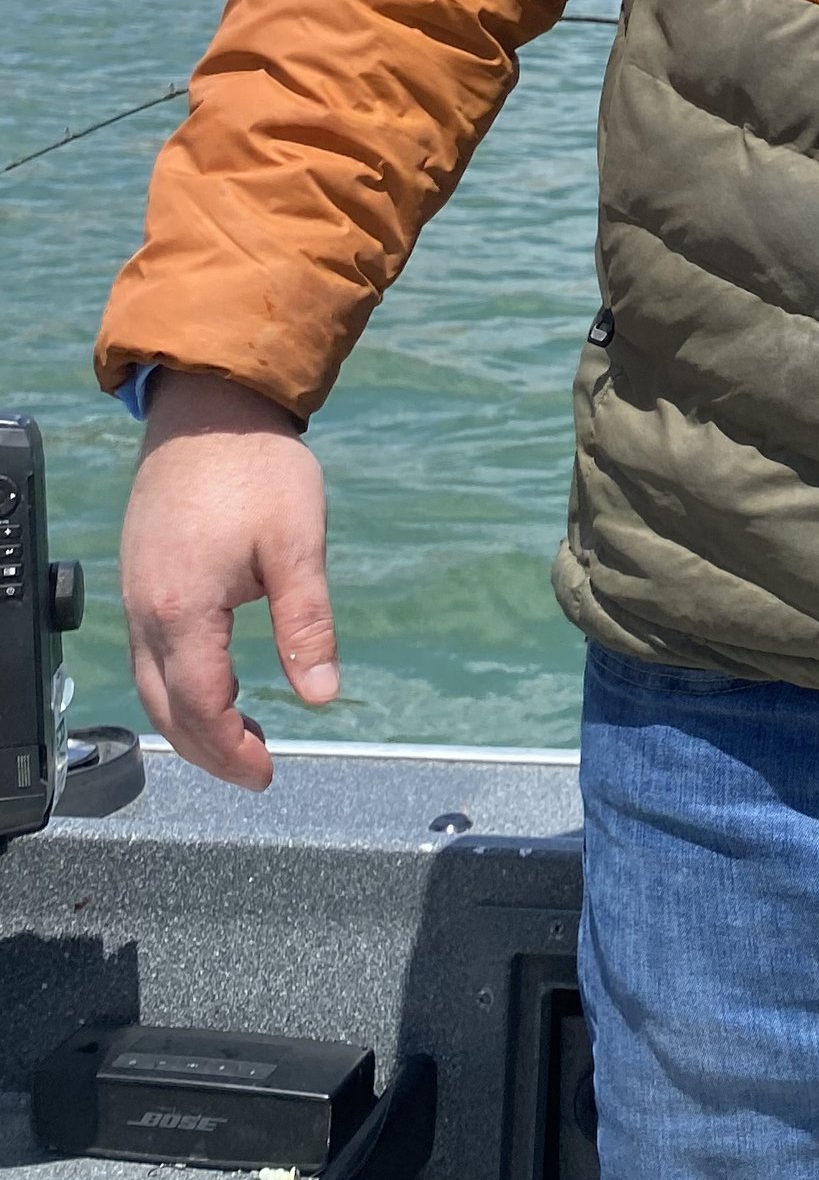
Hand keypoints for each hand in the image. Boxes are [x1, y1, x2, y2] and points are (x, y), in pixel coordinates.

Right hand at [120, 371, 335, 790]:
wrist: (208, 406)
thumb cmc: (256, 468)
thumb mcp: (297, 546)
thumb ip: (306, 625)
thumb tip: (322, 695)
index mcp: (184, 609)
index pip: (201, 705)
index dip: (232, 749)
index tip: (267, 772)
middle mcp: (147, 609)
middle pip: (165, 708)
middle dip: (208, 750)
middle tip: (255, 772)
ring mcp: (136, 592)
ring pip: (150, 684)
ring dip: (189, 721)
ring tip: (239, 739)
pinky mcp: (140, 576)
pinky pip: (148, 653)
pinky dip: (175, 686)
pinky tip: (213, 684)